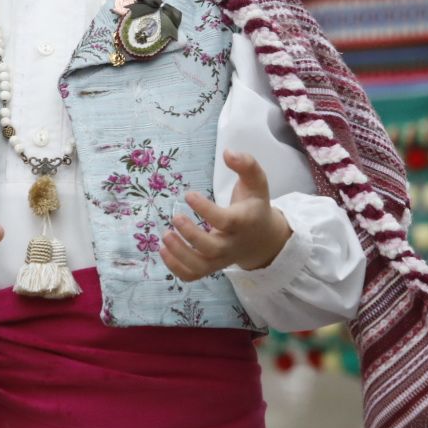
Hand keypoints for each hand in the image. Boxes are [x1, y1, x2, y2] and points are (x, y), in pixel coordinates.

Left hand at [163, 151, 291, 279]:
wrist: (263, 240)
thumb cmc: (255, 206)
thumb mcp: (257, 183)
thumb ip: (246, 165)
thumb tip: (228, 152)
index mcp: (244, 222)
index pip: (224, 221)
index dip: (205, 209)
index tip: (188, 194)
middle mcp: (232, 244)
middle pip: (211, 248)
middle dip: (191, 235)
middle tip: (175, 217)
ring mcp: (221, 259)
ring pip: (200, 267)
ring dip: (179, 254)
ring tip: (164, 236)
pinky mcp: (212, 267)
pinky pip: (193, 275)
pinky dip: (176, 268)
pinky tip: (163, 250)